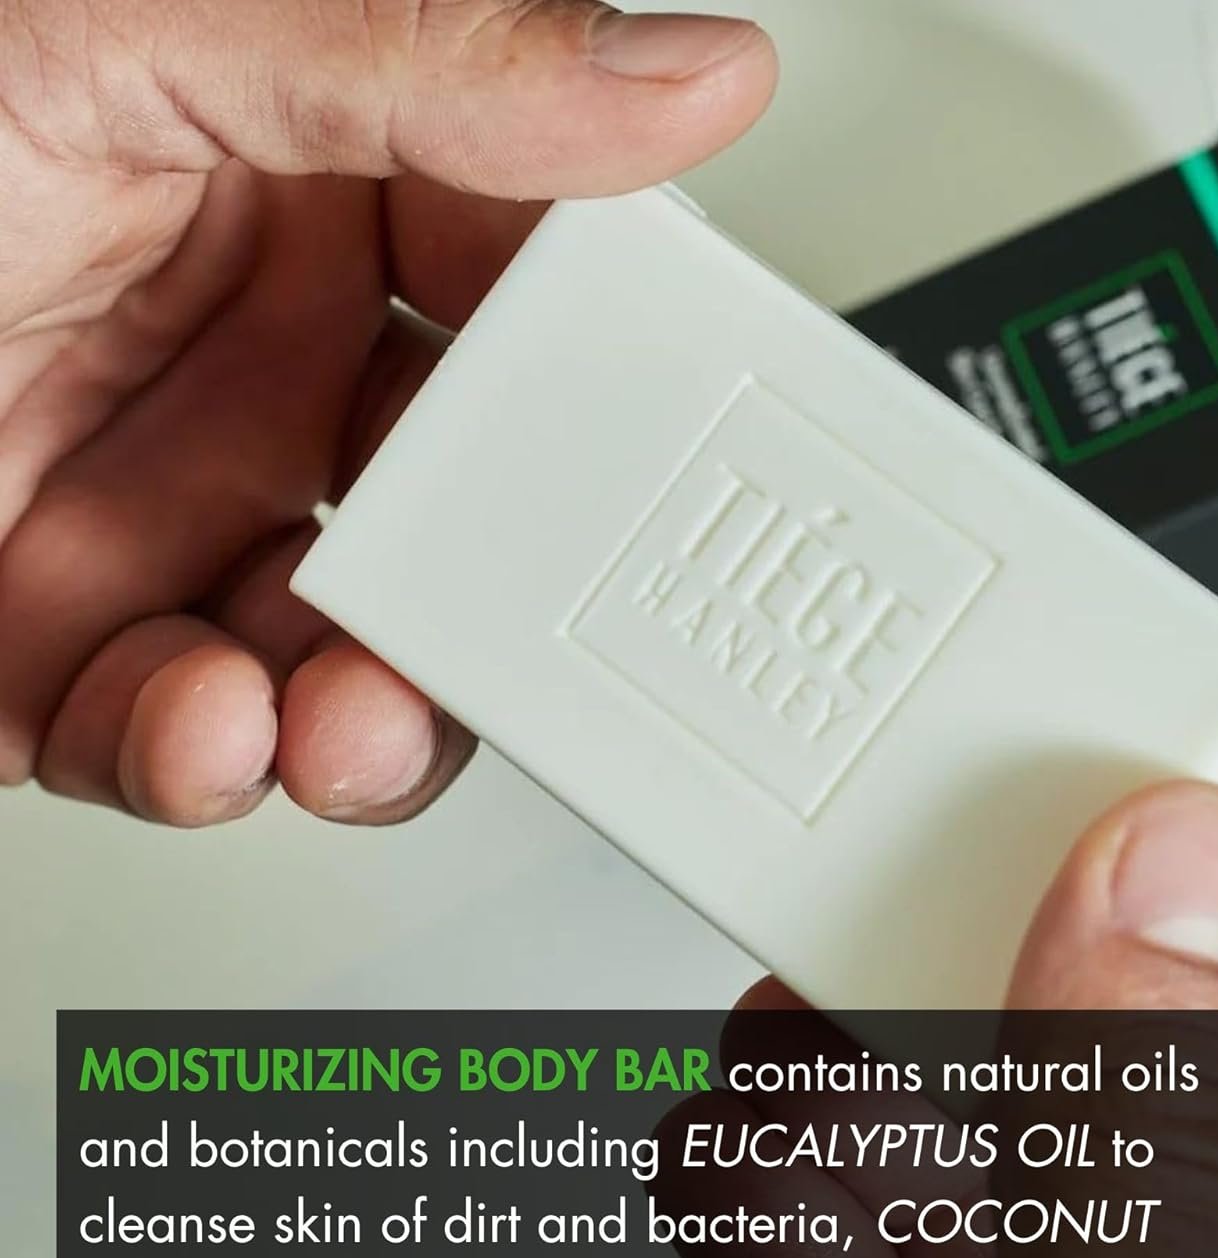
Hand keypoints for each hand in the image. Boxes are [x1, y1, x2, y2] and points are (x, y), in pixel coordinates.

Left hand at [0, 0, 775, 824]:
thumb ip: (426, 58)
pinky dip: (203, 756)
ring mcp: (159, 508)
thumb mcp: (120, 25)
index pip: (526, 299)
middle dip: (496, 599)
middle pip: (458, 514)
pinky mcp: (62, 647)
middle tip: (519, 618)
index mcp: (298, 172)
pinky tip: (206, 726)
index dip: (604, 384)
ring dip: (367, 715)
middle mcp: (243, 352)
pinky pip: (185, 729)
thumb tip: (687, 72)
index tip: (654, 452)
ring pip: (348, 655)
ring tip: (348, 716)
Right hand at [680, 783, 1217, 1257]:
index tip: (1137, 770)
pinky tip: (738, 1163)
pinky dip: (786, 1239)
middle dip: (1004, 1003)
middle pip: (1153, 1140)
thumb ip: (1148, 1188)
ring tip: (789, 1022)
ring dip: (860, 1116)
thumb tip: (1168, 889)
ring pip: (993, 1225)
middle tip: (913, 867)